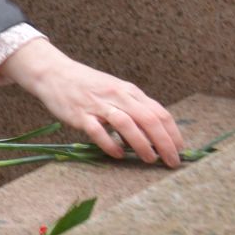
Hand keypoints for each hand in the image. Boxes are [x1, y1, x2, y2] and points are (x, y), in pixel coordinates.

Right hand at [0, 39, 183, 165]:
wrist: (54, 73)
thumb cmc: (87, 85)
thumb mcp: (115, 90)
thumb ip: (133, 107)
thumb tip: (154, 131)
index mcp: (129, 91)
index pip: (159, 112)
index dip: (173, 133)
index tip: (180, 150)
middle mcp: (117, 96)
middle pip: (148, 119)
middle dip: (165, 143)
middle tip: (172, 162)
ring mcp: (98, 105)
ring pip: (127, 124)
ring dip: (142, 144)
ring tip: (150, 159)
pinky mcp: (79, 114)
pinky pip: (98, 131)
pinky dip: (110, 144)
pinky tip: (118, 154)